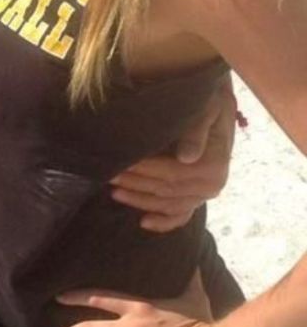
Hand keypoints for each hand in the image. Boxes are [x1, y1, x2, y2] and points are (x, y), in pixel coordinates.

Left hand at [109, 80, 235, 231]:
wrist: (218, 106)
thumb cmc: (210, 103)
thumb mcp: (206, 109)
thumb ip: (196, 131)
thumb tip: (187, 157)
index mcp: (215, 165)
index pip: (173, 172)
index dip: (146, 170)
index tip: (122, 164)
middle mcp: (213, 184)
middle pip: (167, 190)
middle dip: (136, 184)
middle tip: (108, 176)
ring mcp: (205, 193)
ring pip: (169, 205)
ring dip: (141, 201)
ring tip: (115, 193)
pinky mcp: (198, 197)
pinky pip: (181, 215)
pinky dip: (164, 222)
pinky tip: (144, 223)